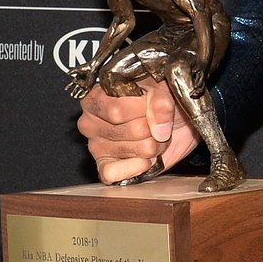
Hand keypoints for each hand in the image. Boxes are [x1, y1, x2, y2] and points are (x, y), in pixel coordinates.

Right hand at [76, 80, 197, 182]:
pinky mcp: (105, 168)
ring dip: (155, 144)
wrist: (173, 121)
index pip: (118, 111)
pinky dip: (138, 167)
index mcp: (95, 97)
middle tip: (155, 123)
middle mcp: (89, 122)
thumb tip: (158, 129)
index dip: (144, 108)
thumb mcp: (161, 88)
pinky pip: (114, 173)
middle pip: (132, 130)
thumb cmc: (158, 101)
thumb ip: (159, 101)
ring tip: (152, 137)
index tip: (153, 102)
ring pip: (137, 149)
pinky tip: (146, 158)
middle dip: (155, 128)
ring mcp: (95, 146)